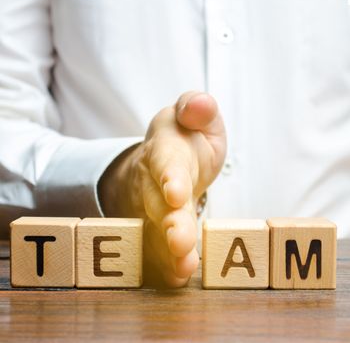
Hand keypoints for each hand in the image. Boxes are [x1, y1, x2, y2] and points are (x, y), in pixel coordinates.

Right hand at [99, 91, 226, 286]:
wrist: (162, 164)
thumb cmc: (185, 140)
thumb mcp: (192, 116)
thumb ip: (197, 108)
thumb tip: (201, 104)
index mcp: (166, 152)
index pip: (166, 164)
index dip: (170, 178)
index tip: (176, 194)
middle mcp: (155, 183)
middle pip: (159, 206)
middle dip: (170, 225)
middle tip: (180, 243)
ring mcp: (153, 209)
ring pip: (156, 232)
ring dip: (167, 252)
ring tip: (183, 269)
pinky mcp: (156, 228)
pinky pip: (157, 248)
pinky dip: (165, 265)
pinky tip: (177, 279)